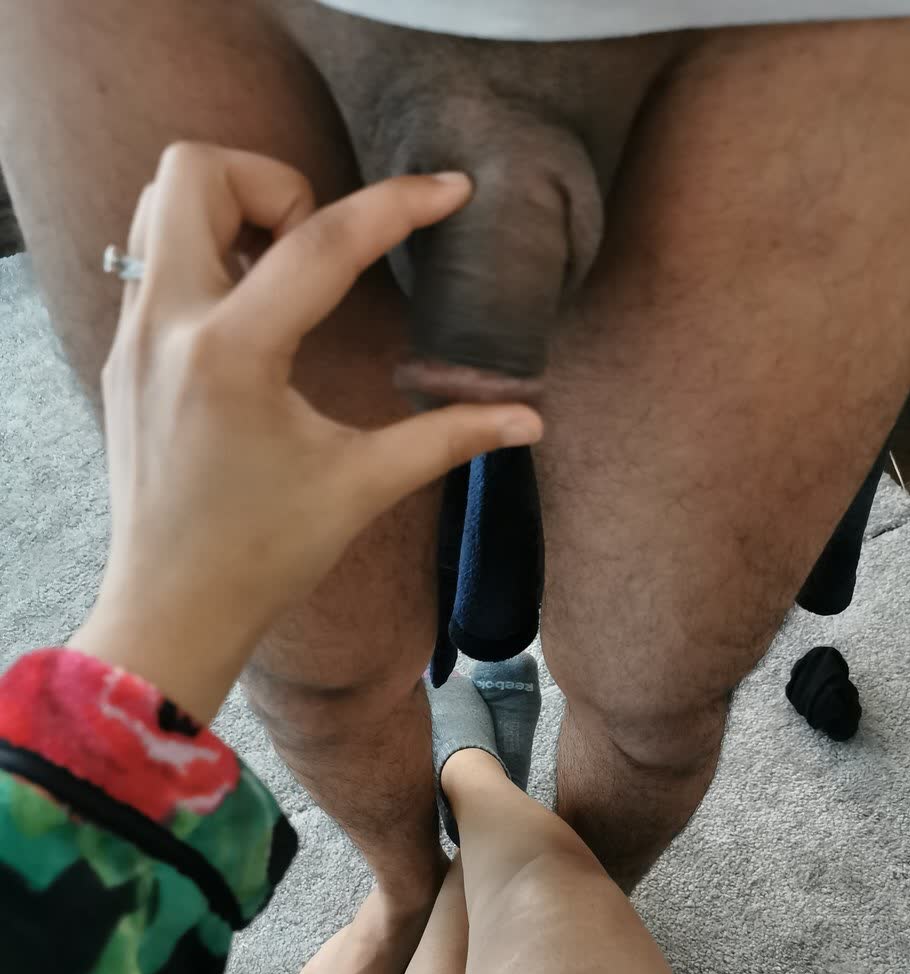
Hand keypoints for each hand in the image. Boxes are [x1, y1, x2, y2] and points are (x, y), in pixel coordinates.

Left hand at [70, 143, 541, 721]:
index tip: (448, 191)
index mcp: (233, 356)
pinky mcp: (122, 353)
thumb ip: (447, 438)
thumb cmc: (263, 554)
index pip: (321, 244)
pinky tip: (250, 317)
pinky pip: (152, 258)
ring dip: (229, 209)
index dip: (398, 206)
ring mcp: (132, 336)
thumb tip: (528, 418)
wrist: (171, 608)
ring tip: (282, 273)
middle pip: (198, 170)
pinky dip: (203, 254)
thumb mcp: (361, 486)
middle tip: (318, 246)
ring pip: (159, 202)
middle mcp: (167, 325)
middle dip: (273, 182)